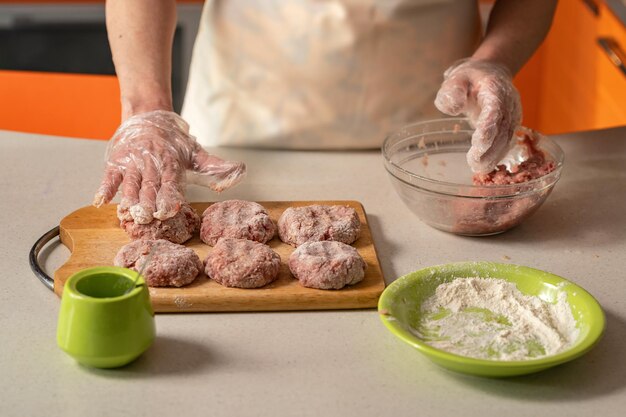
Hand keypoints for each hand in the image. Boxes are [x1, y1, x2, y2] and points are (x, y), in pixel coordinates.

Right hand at [93, 111, 245, 223]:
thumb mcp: (197, 153)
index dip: (170, 196)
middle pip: (149, 186)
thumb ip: (215, 167)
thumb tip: (241, 171)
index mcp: (172, 163)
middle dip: (148, 203)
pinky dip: (105, 188)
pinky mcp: (117, 162)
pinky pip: (110, 176)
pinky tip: (101, 201)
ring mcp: (132, 163)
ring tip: (127, 214)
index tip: (170, 209)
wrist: (149, 116)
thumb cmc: (174, 142)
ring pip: (130, 183)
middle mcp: (151, 163)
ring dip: (128, 199)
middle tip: (148, 218)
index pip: (171, 183)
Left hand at [435, 59, 521, 173]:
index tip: (477, 143)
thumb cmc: (470, 78)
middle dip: (490, 149)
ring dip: (494, 156)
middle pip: (503, 129)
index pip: (495, 111)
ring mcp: (513, 115)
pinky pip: (507, 142)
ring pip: (507, 139)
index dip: (488, 128)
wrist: (492, 73)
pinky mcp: (512, 125)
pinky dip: (498, 155)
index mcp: (495, 90)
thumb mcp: (456, 78)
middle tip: (474, 164)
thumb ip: (453, 91)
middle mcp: (509, 104)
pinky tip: (486, 166)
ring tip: (479, 169)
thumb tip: (455, 107)